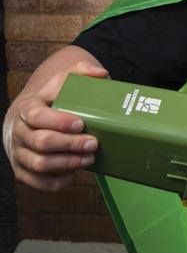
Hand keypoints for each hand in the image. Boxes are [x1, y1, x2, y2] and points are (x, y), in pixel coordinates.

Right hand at [3, 61, 107, 190]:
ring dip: (67, 163)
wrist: (27, 115)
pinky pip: (36, 181)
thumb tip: (101, 73)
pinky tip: (73, 174)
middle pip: (42, 142)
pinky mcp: (21, 169)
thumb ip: (81, 70)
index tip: (81, 124)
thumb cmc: (52, 98)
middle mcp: (20, 131)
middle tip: (93, 144)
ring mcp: (19, 151)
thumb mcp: (63, 80)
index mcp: (28, 108)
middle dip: (70, 144)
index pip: (38, 116)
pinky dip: (55, 181)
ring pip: (39, 164)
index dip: (59, 122)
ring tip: (89, 159)